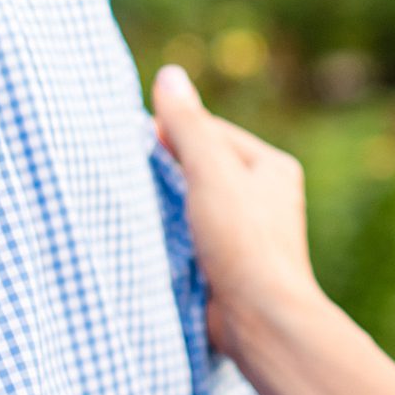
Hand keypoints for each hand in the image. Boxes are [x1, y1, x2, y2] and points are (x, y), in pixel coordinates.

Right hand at [151, 65, 321, 357]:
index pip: (213, 134)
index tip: (132, 136)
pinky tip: (144, 241)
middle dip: (168, 171)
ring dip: (166, 208)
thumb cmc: (243, 241)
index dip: (173, 132)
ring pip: (196, 208)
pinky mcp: (231, 268)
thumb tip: (169, 74)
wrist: (260, 321)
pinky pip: (194, 241)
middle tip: (123, 170)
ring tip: (128, 204)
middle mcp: (265, 198)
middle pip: (204, 170)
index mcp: (271, 167)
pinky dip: (171, 239)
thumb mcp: (211, 173)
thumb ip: (188, 125)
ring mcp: (249, 236)